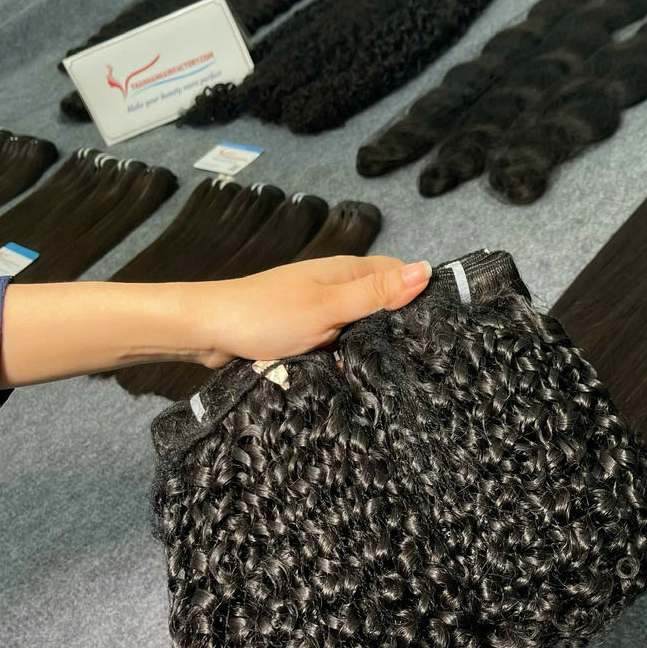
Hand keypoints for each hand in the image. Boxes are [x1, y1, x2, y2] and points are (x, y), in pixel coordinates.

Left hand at [197, 255, 431, 367]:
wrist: (208, 331)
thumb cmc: (267, 314)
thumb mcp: (330, 307)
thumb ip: (376, 294)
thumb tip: (426, 270)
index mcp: (346, 271)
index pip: (398, 275)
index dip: (418, 294)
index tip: (438, 325)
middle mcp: (337, 287)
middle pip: (382, 304)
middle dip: (397, 327)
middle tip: (418, 358)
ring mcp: (321, 311)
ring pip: (361, 329)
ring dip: (370, 347)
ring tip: (391, 373)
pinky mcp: (307, 334)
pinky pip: (339, 345)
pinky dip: (346, 358)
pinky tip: (355, 377)